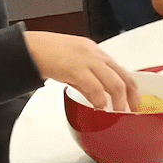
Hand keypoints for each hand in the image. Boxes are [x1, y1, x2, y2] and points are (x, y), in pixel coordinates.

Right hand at [23, 30, 139, 109]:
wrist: (28, 47)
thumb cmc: (46, 53)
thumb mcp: (72, 65)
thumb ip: (86, 80)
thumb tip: (98, 98)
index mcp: (95, 51)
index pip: (122, 70)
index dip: (132, 89)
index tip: (134, 102)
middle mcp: (95, 54)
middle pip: (123, 77)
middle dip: (130, 98)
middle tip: (130, 112)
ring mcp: (86, 60)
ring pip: (114, 83)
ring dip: (118, 103)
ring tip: (116, 114)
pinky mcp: (75, 68)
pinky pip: (94, 87)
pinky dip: (99, 100)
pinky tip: (99, 108)